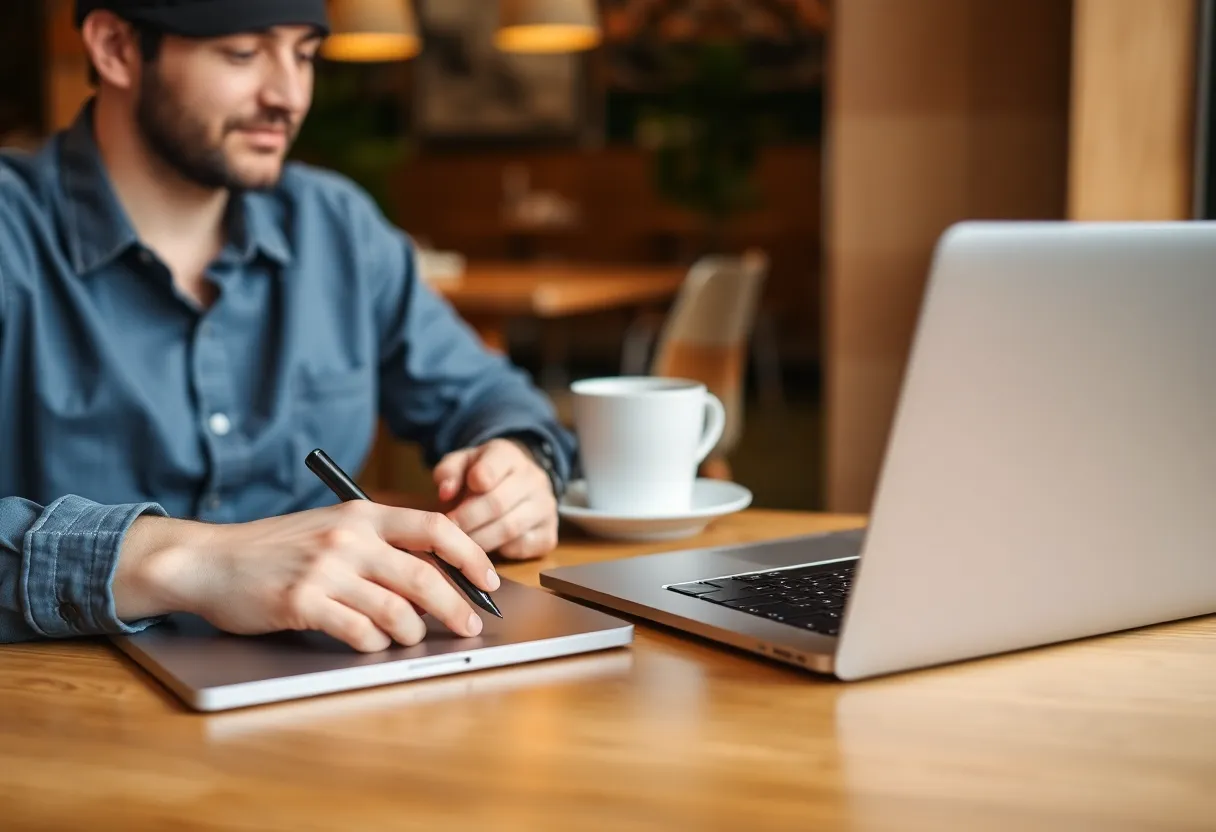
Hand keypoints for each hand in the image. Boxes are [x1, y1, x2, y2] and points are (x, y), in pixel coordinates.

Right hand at [113, 502, 499, 652]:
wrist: (210, 560)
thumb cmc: (275, 549)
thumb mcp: (330, 529)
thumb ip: (377, 544)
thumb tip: (434, 575)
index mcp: (362, 515)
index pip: (436, 528)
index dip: (471, 556)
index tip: (489, 581)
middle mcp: (350, 539)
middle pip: (426, 576)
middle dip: (457, 607)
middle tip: (469, 626)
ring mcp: (326, 571)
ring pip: (397, 610)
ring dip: (413, 632)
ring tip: (411, 639)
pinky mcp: (303, 603)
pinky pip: (359, 632)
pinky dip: (374, 644)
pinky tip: (372, 645)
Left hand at [433, 438, 558, 560]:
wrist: (517, 483)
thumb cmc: (481, 475)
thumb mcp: (461, 464)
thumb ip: (448, 472)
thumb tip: (445, 492)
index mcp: (509, 455)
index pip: (495, 465)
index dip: (475, 480)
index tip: (448, 498)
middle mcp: (534, 479)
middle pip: (497, 503)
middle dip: (466, 520)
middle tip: (448, 530)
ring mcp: (546, 507)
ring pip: (510, 528)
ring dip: (479, 540)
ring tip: (461, 543)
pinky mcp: (549, 534)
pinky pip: (523, 547)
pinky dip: (500, 552)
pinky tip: (486, 549)